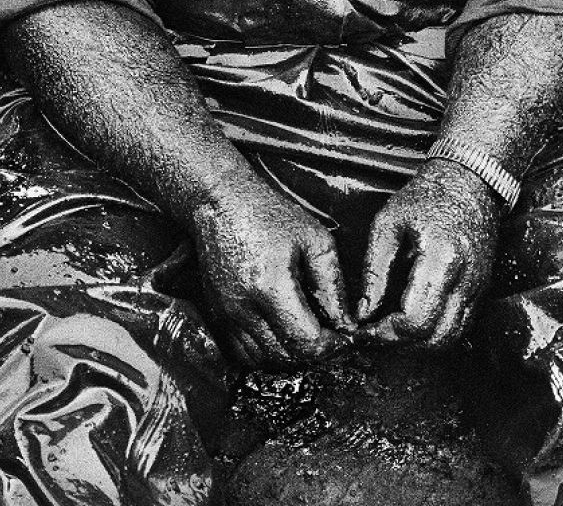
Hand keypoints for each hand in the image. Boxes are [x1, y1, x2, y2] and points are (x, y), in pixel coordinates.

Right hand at [190, 169, 354, 369]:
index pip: (305, 343)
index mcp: (271, 287)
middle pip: (283, 358)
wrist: (221, 202)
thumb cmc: (269, 215)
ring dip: (286, 355)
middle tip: (327, 336)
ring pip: (261, 360)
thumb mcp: (314, 239)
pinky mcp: (216, 315)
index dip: (329, 347)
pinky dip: (263, 352)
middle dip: (310, 353)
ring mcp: (226, 315)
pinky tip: (278, 331)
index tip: (341, 336)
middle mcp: (244, 308)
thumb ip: (332, 285)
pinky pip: (241, 352)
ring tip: (303, 333)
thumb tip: (346, 323)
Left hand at [357, 160, 499, 349]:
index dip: (386, 334)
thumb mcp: (388, 223)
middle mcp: (466, 279)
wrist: (469, 181)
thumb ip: (374, 270)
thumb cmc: (427, 196)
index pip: (415, 320)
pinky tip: (412, 320)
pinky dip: (434, 333)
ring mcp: (478, 287)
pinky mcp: (481, 289)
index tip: (365, 330)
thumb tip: (363, 313)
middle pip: (433, 338)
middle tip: (373, 335)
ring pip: (449, 339)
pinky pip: (459, 327)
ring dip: (417, 344)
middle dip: (399, 344)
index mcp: (441, 259)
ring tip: (390, 330)